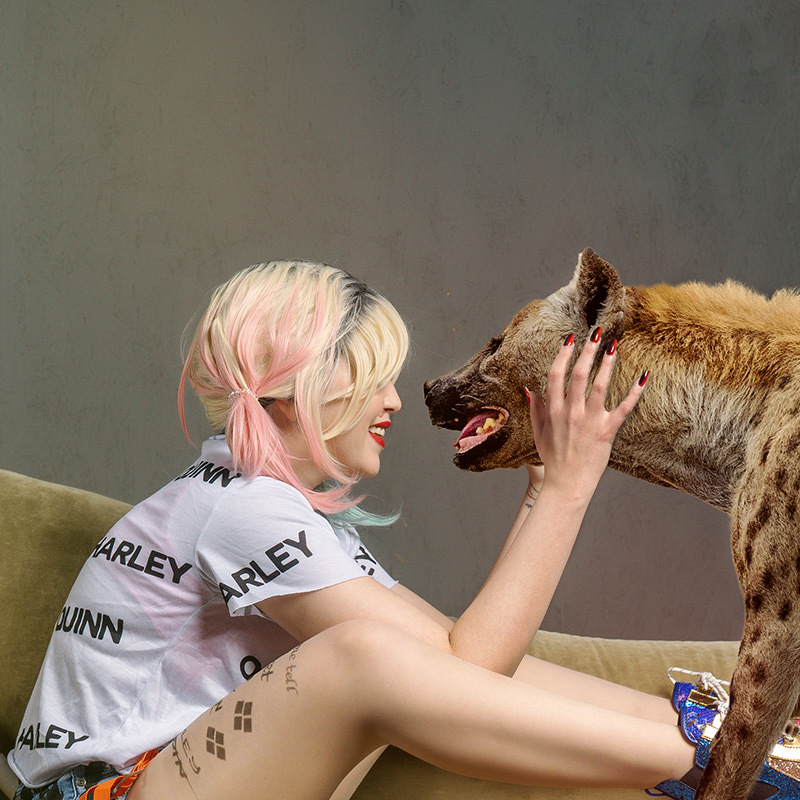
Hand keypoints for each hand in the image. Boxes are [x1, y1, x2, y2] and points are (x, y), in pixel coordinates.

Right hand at [526, 330, 646, 501]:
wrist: (567, 484)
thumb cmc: (553, 459)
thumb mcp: (538, 432)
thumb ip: (535, 409)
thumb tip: (530, 389)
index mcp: (553, 410)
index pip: (555, 375)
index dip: (562, 355)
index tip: (569, 339)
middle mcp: (570, 412)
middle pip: (578, 374)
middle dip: (587, 351)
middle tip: (596, 333)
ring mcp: (589, 421)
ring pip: (599, 386)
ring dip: (607, 364)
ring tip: (614, 346)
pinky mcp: (606, 431)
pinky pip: (623, 408)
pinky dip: (634, 392)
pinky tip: (644, 376)